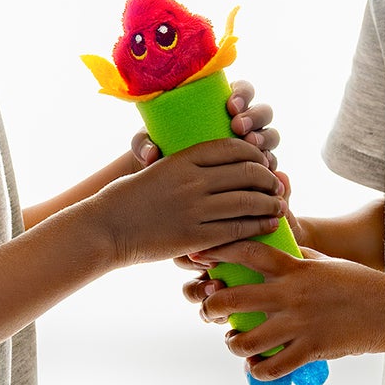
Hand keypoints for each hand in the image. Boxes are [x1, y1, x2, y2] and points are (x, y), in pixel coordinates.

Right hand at [90, 140, 284, 268]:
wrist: (106, 228)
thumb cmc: (129, 196)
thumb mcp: (156, 167)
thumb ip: (185, 163)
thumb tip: (213, 161)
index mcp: (182, 157)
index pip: (232, 147)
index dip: (255, 153)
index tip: (263, 160)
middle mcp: (192, 180)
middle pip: (246, 172)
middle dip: (268, 177)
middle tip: (276, 184)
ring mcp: (194, 209)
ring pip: (247, 201)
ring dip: (270, 202)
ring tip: (279, 205)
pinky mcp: (195, 237)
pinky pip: (237, 228)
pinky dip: (258, 226)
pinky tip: (268, 225)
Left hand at [133, 78, 279, 173]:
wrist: (170, 182)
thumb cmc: (162, 150)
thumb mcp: (149, 143)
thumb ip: (143, 143)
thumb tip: (150, 153)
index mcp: (222, 104)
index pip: (242, 90)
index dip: (243, 95)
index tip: (230, 106)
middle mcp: (243, 122)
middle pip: (263, 112)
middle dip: (255, 117)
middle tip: (238, 127)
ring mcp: (253, 144)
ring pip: (271, 136)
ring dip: (265, 139)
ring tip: (251, 147)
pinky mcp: (257, 167)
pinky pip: (271, 164)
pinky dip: (270, 166)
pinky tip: (263, 172)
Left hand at [183, 237, 384, 382]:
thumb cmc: (360, 282)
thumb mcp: (326, 262)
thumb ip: (298, 257)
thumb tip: (277, 250)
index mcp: (296, 267)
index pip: (249, 253)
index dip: (220, 252)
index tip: (201, 255)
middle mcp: (292, 294)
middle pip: (235, 297)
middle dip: (213, 305)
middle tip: (209, 310)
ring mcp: (301, 323)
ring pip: (247, 338)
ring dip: (233, 343)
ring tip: (234, 342)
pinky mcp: (312, 350)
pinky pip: (273, 366)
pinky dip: (257, 369)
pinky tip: (256, 365)